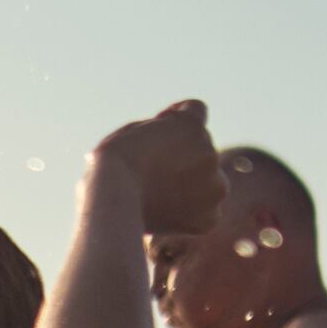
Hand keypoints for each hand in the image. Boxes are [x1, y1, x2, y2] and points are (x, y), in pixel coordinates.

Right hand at [93, 103, 218, 236]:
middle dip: (182, 156)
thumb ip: (164, 131)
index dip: (174, 120)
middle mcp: (210, 152)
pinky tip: (164, 213)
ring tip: (154, 195)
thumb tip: (178, 147)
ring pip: (207, 180)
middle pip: (201, 148)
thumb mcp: (134, 132)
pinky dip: (190, 213)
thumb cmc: (111, 169)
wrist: (112, 203)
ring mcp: (214, 186)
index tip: (157, 132)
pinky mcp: (211, 217)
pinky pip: (206, 211)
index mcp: (191, 125)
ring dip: (189, 184)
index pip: (195, 110)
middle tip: (148, 172)